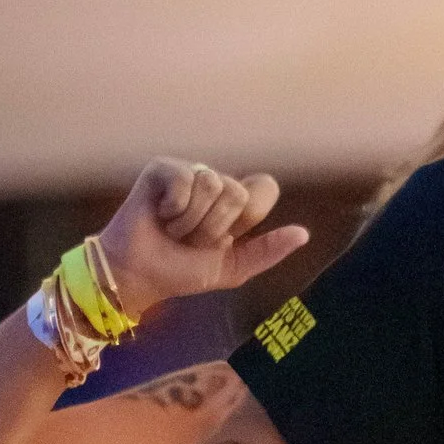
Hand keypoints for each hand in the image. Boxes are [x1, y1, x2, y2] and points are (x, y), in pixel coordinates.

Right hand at [97, 161, 307, 314]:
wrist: (139, 275)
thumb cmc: (181, 271)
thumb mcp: (232, 269)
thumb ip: (267, 251)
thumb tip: (304, 234)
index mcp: (237, 203)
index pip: (265, 188)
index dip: (248, 217)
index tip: (226, 239)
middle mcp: (216, 182)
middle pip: (239, 192)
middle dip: (215, 228)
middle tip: (192, 240)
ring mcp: (190, 172)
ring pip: (213, 184)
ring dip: (192, 222)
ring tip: (174, 230)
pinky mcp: (164, 168)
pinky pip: (185, 181)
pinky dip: (173, 209)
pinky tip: (159, 215)